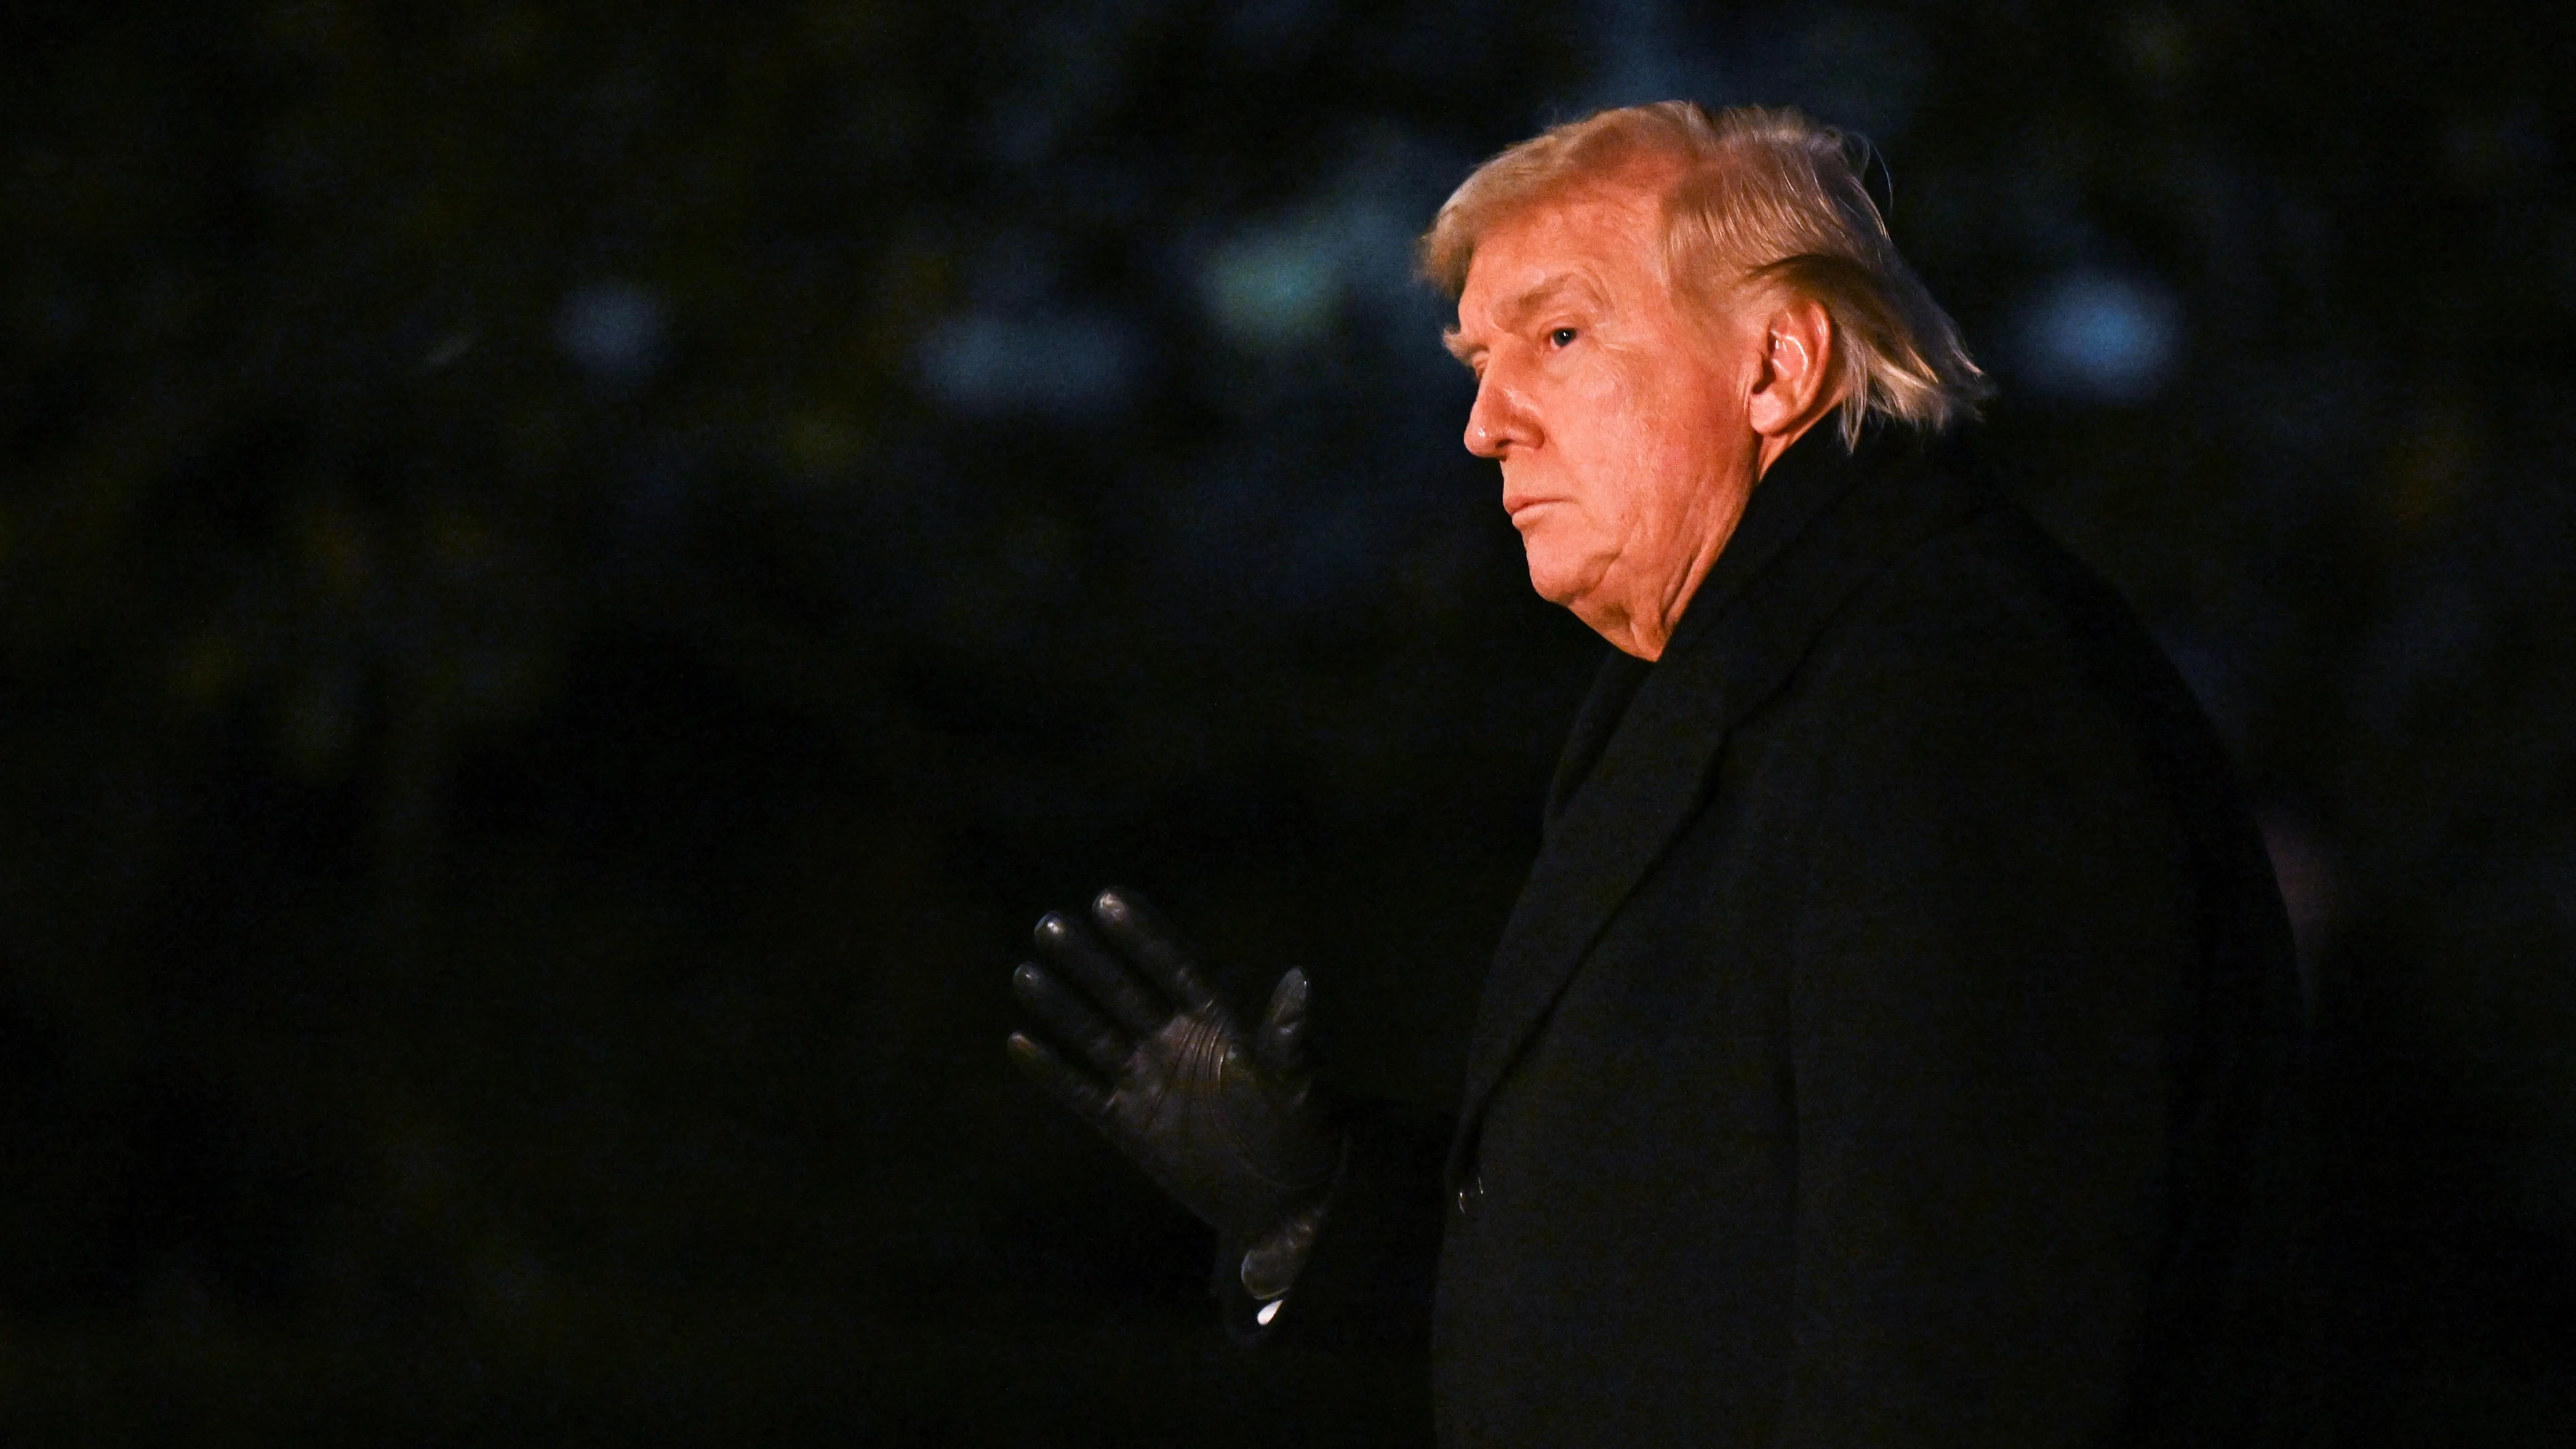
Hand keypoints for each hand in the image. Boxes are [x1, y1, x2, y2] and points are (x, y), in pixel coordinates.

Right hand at [1007, 888, 1341, 1269]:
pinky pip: (1083, 1092)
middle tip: (1050, 924)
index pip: (1175, 968)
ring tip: (1025, 971)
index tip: (1109, 899)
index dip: (1145, 936)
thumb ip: (1286, 1037)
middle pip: (1125, 992)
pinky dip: (1053, 1071)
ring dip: (1062, 1006)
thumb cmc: (1303, 1133)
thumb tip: (1300, 979)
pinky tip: (1018, 1042)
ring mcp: (1151, 1082)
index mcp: (1218, 1023)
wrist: (1287, 1200)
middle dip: (1089, 960)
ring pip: (1096, 1035)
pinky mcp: (1131, 1124)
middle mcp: (1177, 1043)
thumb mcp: (1297, 1086)